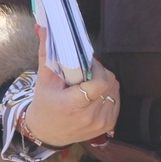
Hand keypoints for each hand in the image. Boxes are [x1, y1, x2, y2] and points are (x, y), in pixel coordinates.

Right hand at [22, 25, 119, 146]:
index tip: (87, 64)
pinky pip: (116, 99)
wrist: (47, 134)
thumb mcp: (44, 80)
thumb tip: (44, 27)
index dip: (97, 68)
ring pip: (115, 89)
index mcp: (73, 106)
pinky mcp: (109, 126)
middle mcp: (90, 117)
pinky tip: (94, 94)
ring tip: (89, 83)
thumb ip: (47, 52)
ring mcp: (101, 123)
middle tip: (87, 71)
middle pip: (110, 82)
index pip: (100, 83)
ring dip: (105, 81)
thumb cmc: (45, 105)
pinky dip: (108, 92)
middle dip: (100, 72)